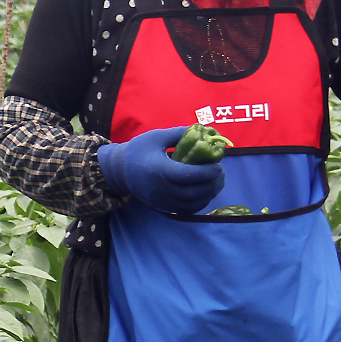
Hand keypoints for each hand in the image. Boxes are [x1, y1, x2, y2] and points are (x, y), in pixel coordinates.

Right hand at [97, 126, 224, 214]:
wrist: (120, 170)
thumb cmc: (139, 150)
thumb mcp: (157, 136)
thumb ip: (180, 134)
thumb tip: (204, 131)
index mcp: (159, 169)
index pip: (188, 175)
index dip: (207, 172)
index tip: (218, 165)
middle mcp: (161, 188)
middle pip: (193, 192)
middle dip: (212, 184)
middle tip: (220, 173)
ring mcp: (161, 200)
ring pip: (192, 203)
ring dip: (209, 194)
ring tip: (216, 182)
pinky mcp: (163, 206)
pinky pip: (186, 209)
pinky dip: (200, 203)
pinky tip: (206, 192)